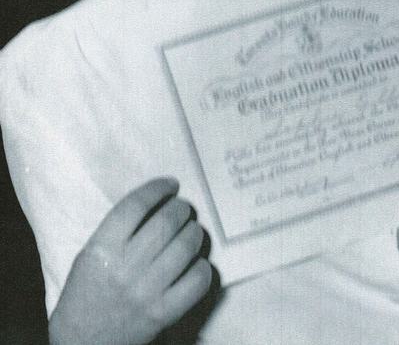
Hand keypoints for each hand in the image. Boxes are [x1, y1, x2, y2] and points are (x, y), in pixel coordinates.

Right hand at [48, 177, 211, 344]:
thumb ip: (119, 228)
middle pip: (166, 222)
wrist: (82, 341)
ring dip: (194, 232)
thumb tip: (158, 202)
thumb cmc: (86, 292)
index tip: (170, 184)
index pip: (135, 205)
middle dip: (181, 209)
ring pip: (185, 247)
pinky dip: (202, 267)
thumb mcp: (92, 253)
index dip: (157, 188)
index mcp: (102, 249)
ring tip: (192, 231)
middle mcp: (124, 268)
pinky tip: (197, 262)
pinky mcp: (162, 314)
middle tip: (183, 208)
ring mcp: (145, 292)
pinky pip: (196, 281)